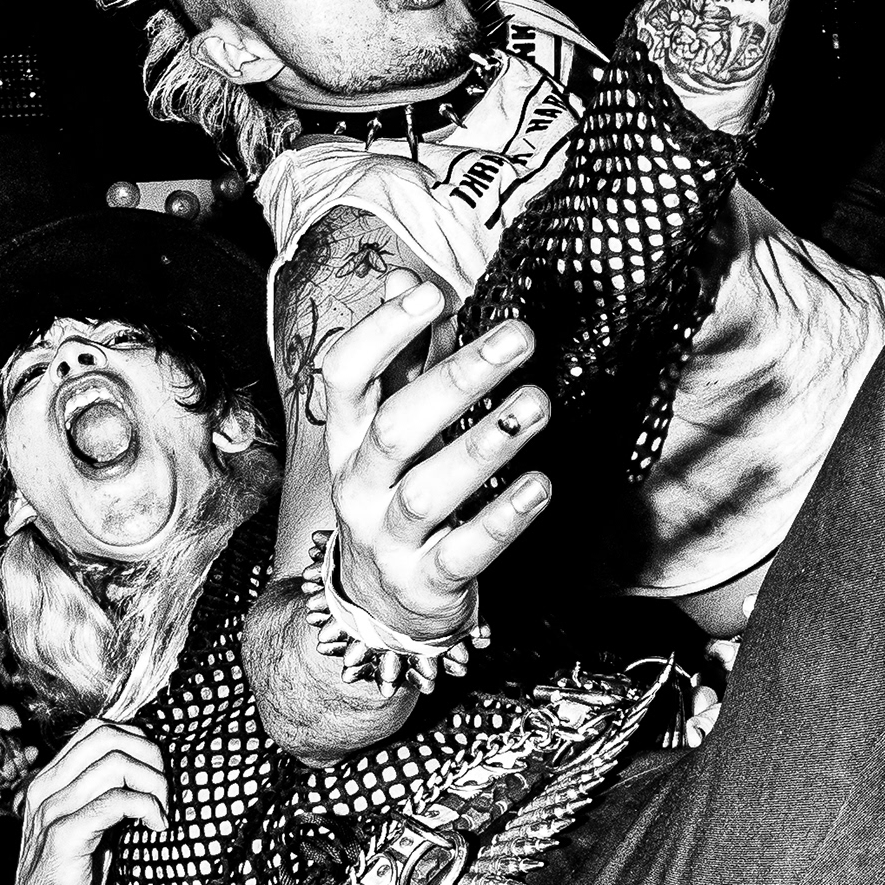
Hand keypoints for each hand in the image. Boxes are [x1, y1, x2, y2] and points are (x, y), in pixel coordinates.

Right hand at [1, 718, 166, 884]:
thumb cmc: (72, 878)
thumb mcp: (89, 826)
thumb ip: (106, 795)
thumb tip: (149, 770)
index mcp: (49, 780)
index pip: (96, 730)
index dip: (136, 741)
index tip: (156, 773)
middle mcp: (45, 788)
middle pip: (107, 737)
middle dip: (149, 756)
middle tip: (165, 791)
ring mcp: (52, 810)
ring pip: (114, 764)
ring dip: (153, 784)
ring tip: (162, 812)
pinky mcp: (64, 836)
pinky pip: (115, 802)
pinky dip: (146, 807)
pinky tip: (156, 826)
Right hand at [319, 274, 550, 643]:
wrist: (383, 606)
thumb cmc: (397, 492)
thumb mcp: (391, 424)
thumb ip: (403, 357)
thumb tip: (406, 278)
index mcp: (346, 439)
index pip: (344, 376)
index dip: (382, 331)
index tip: (433, 293)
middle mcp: (358, 487)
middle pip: (394, 429)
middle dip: (457, 379)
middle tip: (519, 338)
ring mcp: (388, 539)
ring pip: (427, 492)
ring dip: (485, 444)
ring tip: (536, 404)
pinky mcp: (427, 582)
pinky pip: (464, 551)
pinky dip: (504, 518)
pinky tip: (540, 485)